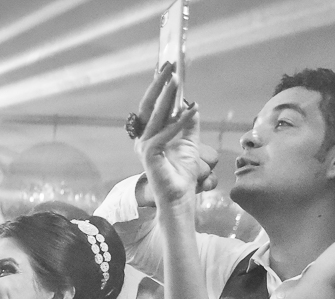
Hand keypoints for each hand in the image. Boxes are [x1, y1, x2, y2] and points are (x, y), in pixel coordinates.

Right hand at [134, 63, 211, 206]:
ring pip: (156, 115)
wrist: (179, 196)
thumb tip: (191, 104)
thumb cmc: (182, 172)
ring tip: (177, 80)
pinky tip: (192, 109)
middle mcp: (143, 138)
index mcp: (149, 134)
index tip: (168, 68)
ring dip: (167, 96)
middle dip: (159, 84)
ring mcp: (144, 146)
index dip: (159, 87)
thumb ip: (188, 123)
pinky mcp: (149, 154)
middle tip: (170, 66)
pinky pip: (165, 132)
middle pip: (149, 105)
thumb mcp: (189, 142)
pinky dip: (179, 121)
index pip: (152, 105)